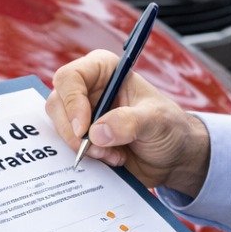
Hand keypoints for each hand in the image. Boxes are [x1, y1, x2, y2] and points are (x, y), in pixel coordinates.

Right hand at [45, 50, 210, 194]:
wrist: (173, 157)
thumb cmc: (169, 128)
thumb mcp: (156, 121)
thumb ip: (129, 122)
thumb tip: (96, 133)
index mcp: (105, 71)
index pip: (70, 77)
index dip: (72, 102)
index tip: (84, 128)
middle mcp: (88, 89)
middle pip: (57, 104)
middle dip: (74, 132)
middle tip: (99, 149)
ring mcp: (82, 114)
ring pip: (59, 128)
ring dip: (81, 147)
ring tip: (113, 155)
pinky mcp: (82, 138)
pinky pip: (66, 147)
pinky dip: (83, 157)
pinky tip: (109, 160)